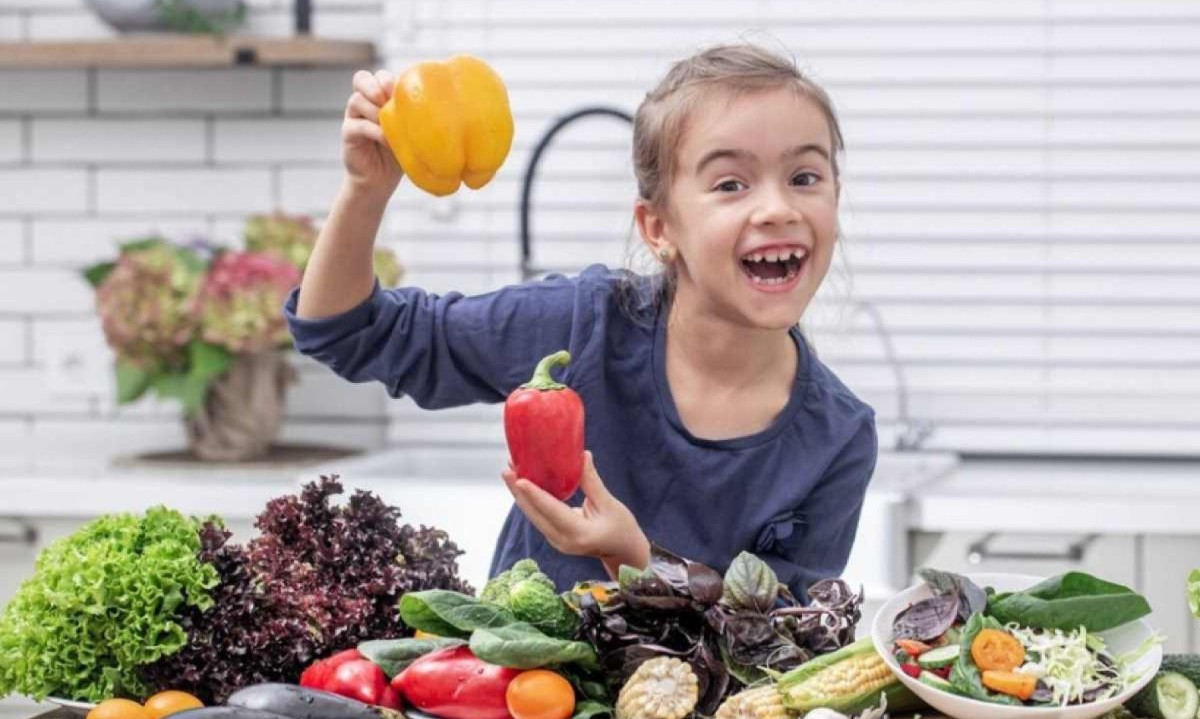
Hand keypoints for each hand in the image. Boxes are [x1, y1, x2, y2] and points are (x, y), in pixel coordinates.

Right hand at [341, 69, 402, 194]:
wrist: (381, 180)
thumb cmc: (399, 152)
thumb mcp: (409, 131)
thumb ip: (413, 115)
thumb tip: (438, 105)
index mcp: (379, 98)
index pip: (379, 76)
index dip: (389, 80)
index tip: (403, 95)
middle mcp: (364, 103)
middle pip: (362, 78)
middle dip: (376, 86)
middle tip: (388, 100)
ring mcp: (353, 117)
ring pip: (357, 100)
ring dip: (376, 110)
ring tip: (390, 126)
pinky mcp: (348, 133)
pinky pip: (358, 125)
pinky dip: (375, 131)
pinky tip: (387, 140)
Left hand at [502, 451, 649, 577]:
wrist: (623, 552)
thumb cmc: (621, 528)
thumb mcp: (609, 504)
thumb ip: (591, 481)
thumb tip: (582, 454)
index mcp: (579, 534)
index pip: (552, 511)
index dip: (535, 494)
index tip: (519, 479)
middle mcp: (563, 541)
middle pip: (535, 514)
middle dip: (519, 492)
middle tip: (507, 469)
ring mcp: (557, 541)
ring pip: (533, 516)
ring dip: (521, 495)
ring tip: (510, 472)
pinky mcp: (555, 537)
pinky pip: (538, 517)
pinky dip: (530, 500)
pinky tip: (522, 483)